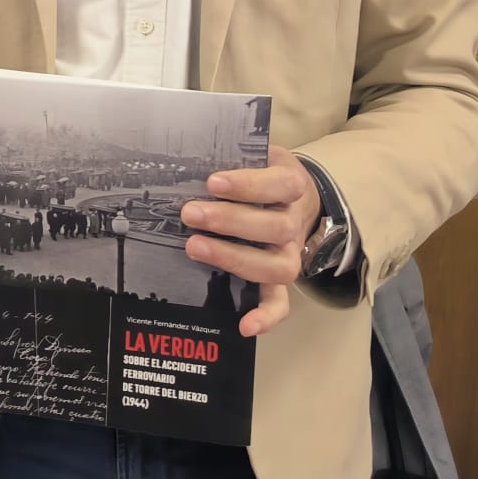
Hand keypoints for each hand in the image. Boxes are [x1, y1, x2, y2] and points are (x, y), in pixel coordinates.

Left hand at [178, 146, 322, 339]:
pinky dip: (266, 316)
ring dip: (234, 259)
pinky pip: (280, 302)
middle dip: (229, 222)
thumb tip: (185, 153)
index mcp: (290, 186)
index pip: (280, 185)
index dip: (248, 185)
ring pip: (276, 266)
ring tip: (194, 247)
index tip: (213, 182)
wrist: (291, 196)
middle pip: (275, 228)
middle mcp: (292, 223)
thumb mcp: (255, 153)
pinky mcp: (279, 279)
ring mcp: (288, 254)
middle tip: (189, 214)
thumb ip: (230, 152)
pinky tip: (245, 326)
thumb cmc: (261, 174)